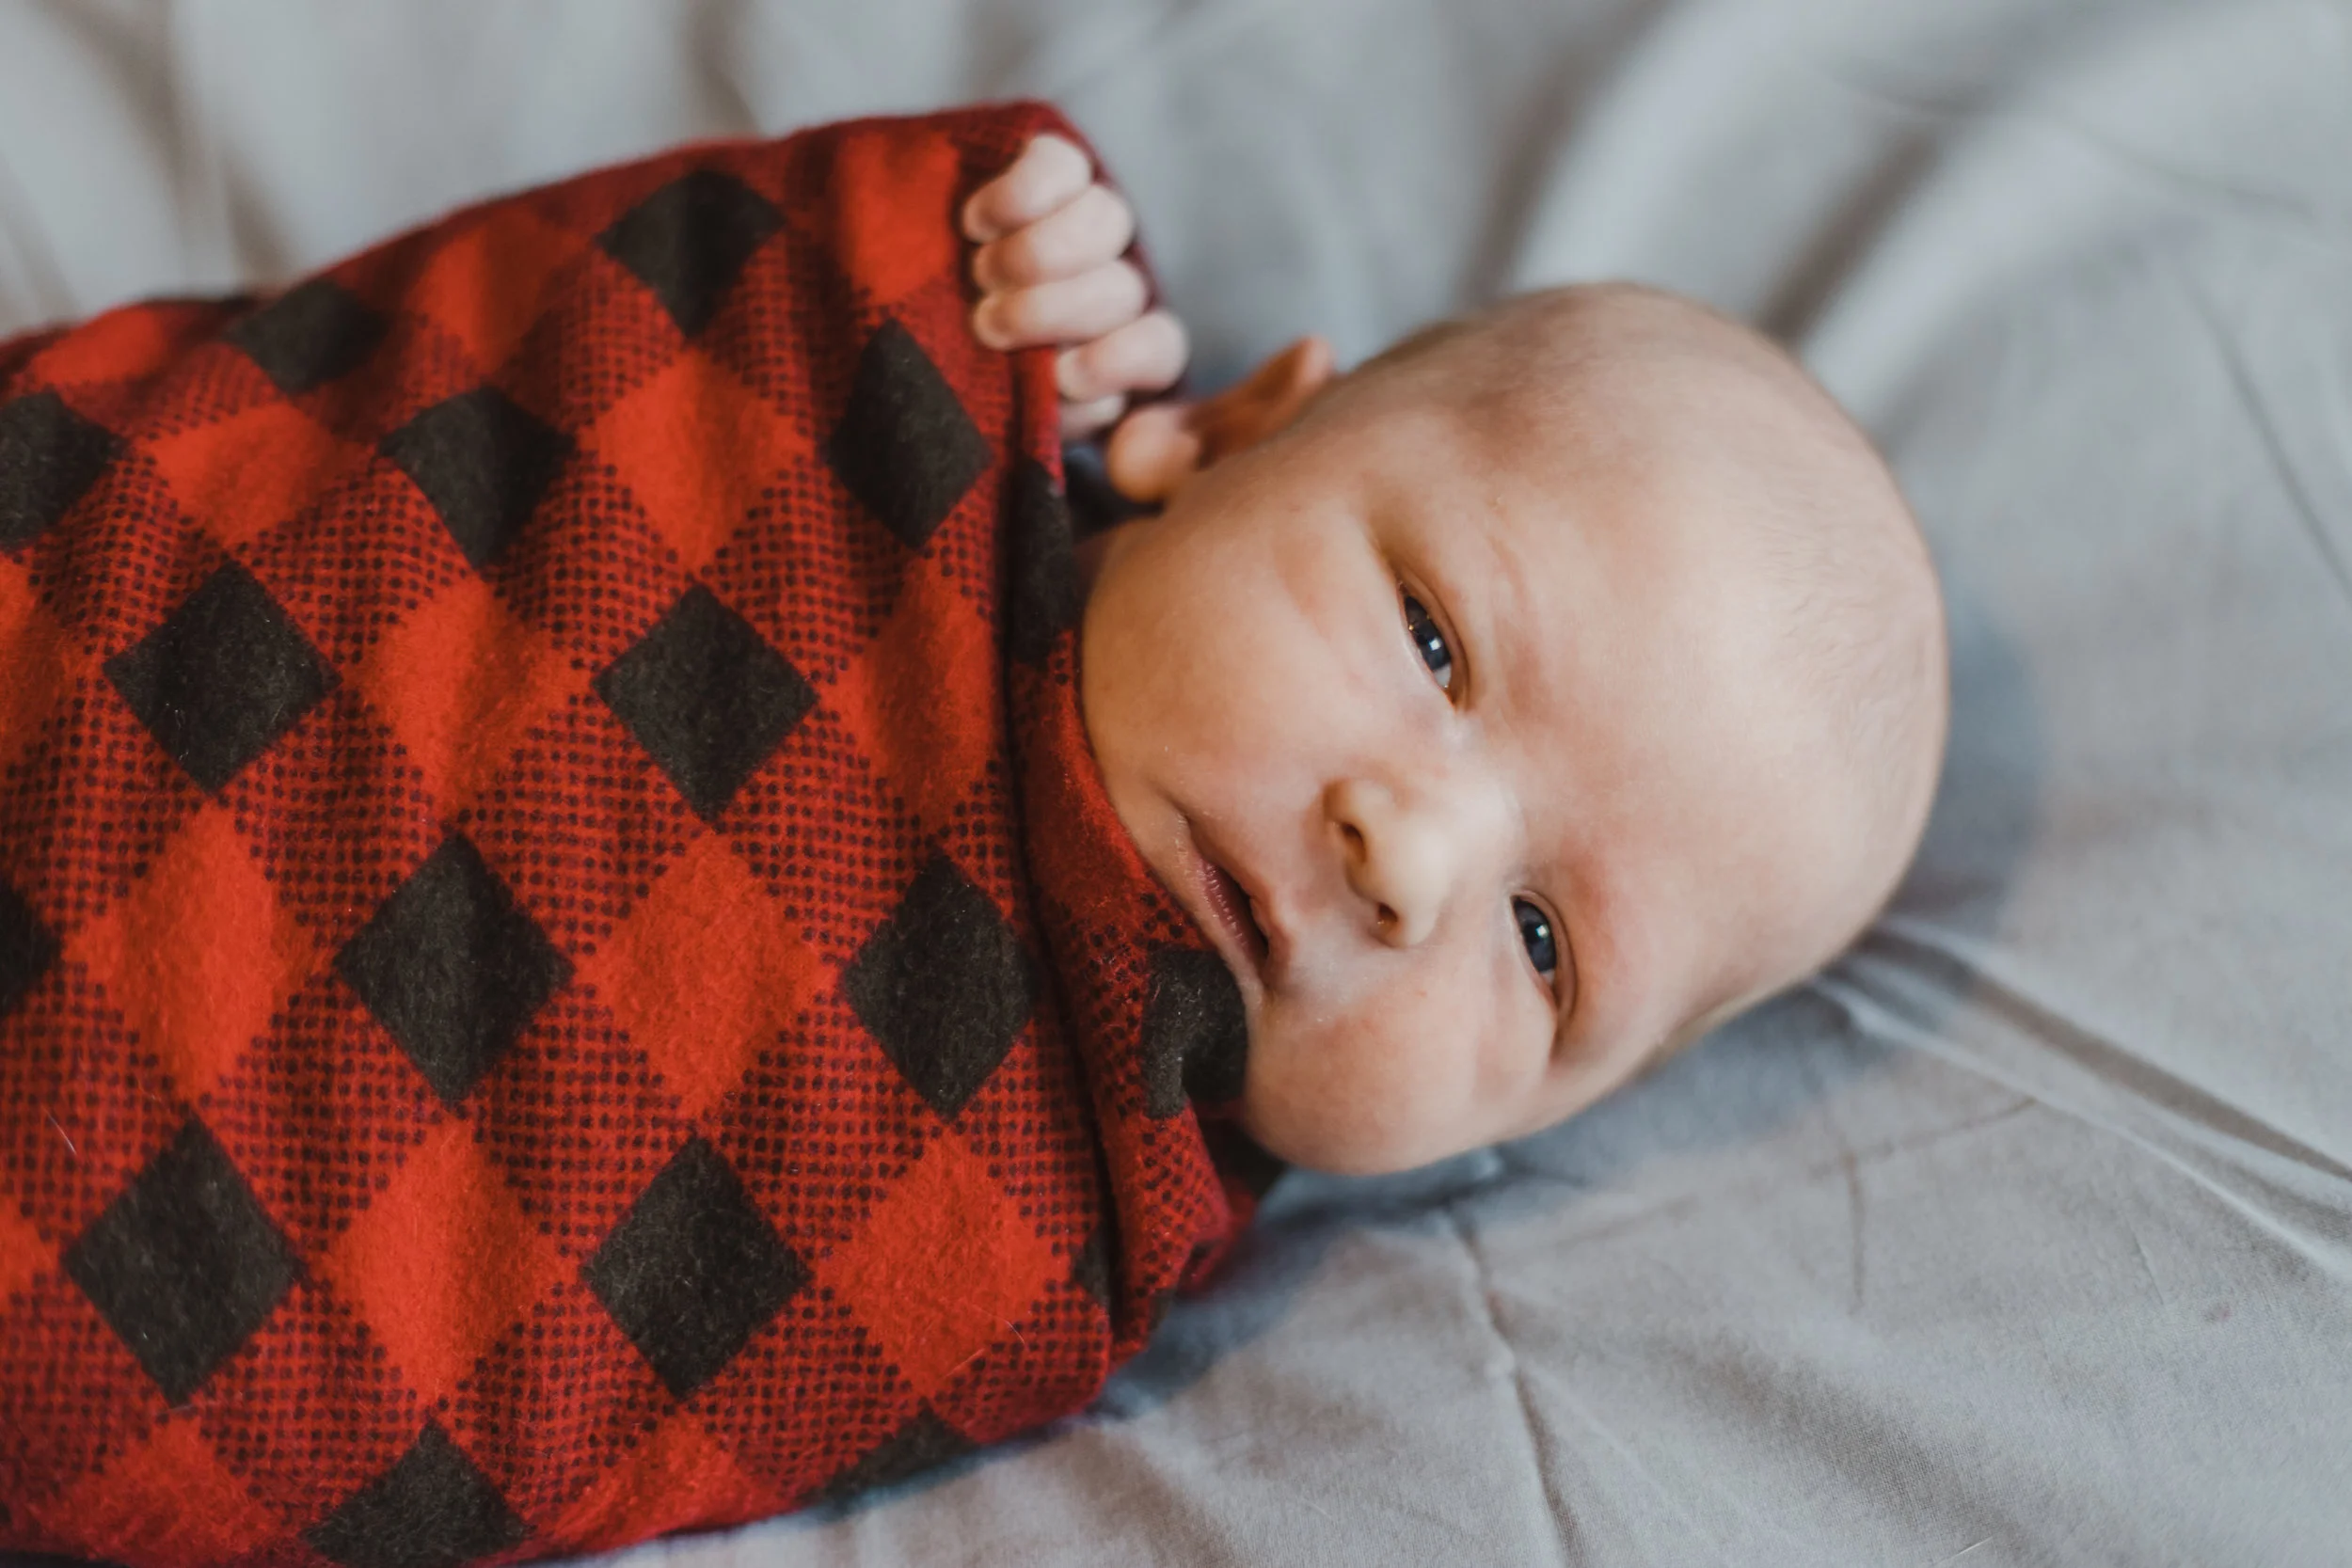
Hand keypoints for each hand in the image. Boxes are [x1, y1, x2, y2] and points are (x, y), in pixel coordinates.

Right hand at [964, 134, 1186, 440]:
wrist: (893, 293)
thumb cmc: (952, 373)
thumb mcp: (995, 410)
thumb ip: (1039, 413)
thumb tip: (1071, 404)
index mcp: (1117, 351)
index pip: (1156, 350)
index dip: (1118, 362)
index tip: (1065, 376)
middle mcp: (1113, 282)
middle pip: (1123, 288)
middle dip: (1054, 310)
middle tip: (989, 325)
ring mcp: (1088, 218)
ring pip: (1104, 220)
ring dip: (1037, 255)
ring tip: (981, 273)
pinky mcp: (1052, 164)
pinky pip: (1058, 164)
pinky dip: (1020, 196)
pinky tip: (978, 224)